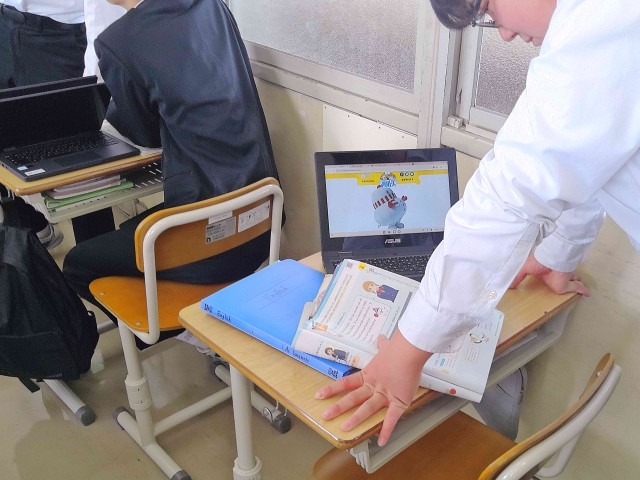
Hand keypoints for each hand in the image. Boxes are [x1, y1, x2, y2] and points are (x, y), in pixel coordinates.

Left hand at [315, 332, 430, 445]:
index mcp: (368, 375)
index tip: (319, 395)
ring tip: (345, 429)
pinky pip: (392, 418)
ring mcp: (385, 395)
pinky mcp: (399, 401)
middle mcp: (374, 386)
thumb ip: (383, 346)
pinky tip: (381, 441)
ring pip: (368, 408)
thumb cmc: (398, 349)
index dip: (332, 390)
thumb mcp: (387, 347)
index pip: (346, 383)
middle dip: (339, 407)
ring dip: (356, 419)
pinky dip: (387, 430)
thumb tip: (382, 339)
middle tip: (326, 416)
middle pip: (353, 398)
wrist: (409, 350)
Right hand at [510, 255, 590, 295]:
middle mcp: (554, 276)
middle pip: (560, 278)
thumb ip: (517, 278)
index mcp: (543, 273)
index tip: (547, 278)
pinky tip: (587, 294)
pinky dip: (582, 290)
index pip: (547, 275)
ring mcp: (562, 280)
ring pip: (571, 282)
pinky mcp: (568, 285)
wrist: (550, 260)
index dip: (548, 276)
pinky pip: (577, 288)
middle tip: (567, 282)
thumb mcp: (524, 269)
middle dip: (564, 279)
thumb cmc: (538, 262)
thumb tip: (507, 287)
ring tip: (577, 283)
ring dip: (575, 282)